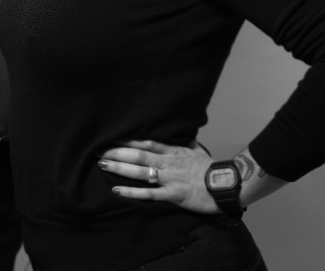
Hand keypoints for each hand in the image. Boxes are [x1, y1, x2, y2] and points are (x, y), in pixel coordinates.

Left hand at [98, 139, 217, 213]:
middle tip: (98, 149)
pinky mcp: (173, 194)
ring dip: (120, 168)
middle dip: (118, 152)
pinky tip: (117, 190)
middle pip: (138, 155)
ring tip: (103, 164)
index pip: (146, 142)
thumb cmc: (211, 169)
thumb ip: (186, 142)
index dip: (128, 139)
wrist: (226, 185)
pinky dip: (132, 192)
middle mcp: (168, 162)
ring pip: (140, 171)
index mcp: (173, 151)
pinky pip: (149, 193)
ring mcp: (169, 178)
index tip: (111, 135)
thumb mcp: (197, 151)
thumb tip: (183, 130)